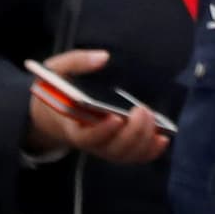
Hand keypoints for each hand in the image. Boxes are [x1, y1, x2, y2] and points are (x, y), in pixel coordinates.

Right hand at [22, 50, 170, 164]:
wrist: (52, 111)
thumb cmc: (56, 88)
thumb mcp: (56, 69)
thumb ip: (77, 61)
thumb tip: (103, 57)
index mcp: (70, 125)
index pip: (85, 138)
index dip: (102, 131)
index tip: (116, 117)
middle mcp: (88, 141)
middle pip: (111, 149)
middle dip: (131, 133)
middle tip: (143, 110)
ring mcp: (103, 145)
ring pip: (124, 154)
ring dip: (143, 141)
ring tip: (154, 119)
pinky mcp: (115, 145)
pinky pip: (133, 156)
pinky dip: (149, 151)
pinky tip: (163, 138)